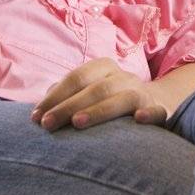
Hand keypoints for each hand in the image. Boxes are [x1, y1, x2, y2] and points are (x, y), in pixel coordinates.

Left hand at [32, 58, 169, 130]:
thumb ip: (68, 95)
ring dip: (99, 110)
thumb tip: (42, 104)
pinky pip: (157, 111)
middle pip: (95, 88)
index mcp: (104, 69)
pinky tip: (138, 120)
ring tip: (77, 123)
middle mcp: (123, 77)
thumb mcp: (90, 92)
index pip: (77, 77)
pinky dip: (149, 114)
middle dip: (68, 106)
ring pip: (122, 98)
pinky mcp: (160, 110)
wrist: (155, 103)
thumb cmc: (111, 100)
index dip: (55, 96)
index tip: (35, 117)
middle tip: (47, 124)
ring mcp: (142, 93)